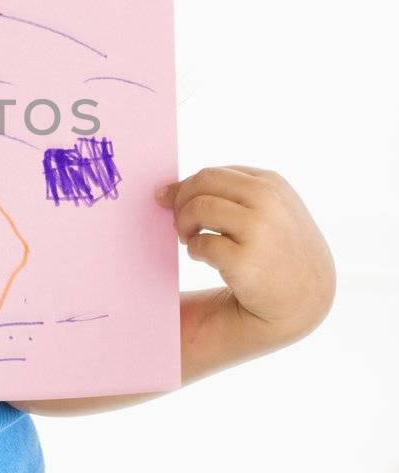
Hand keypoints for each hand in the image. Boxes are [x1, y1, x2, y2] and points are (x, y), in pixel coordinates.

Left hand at [155, 166, 335, 344]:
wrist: (306, 298)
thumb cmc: (278, 250)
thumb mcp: (267, 210)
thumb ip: (227, 194)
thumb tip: (166, 191)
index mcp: (270, 184)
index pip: (213, 174)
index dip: (186, 188)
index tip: (172, 202)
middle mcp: (267, 200)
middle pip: (202, 183)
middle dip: (181, 201)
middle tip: (179, 224)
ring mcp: (259, 229)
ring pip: (198, 208)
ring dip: (185, 225)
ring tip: (190, 240)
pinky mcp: (246, 260)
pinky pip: (202, 244)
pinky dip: (195, 249)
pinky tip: (205, 257)